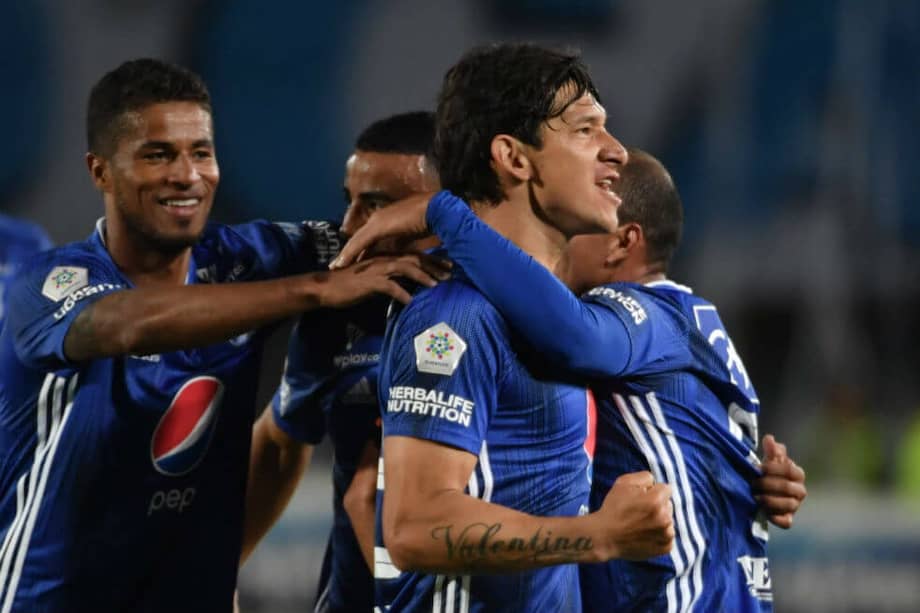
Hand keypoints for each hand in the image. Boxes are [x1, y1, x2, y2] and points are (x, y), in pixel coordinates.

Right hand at [316, 253, 450, 306]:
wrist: (326, 288)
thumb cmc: (349, 286)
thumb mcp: (374, 281)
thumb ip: (390, 280)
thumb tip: (407, 288)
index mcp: (386, 258)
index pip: (414, 256)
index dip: (432, 261)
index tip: (448, 267)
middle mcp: (383, 260)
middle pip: (414, 259)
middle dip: (433, 265)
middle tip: (450, 273)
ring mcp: (376, 269)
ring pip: (405, 268)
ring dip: (422, 276)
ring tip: (435, 285)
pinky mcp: (369, 282)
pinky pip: (389, 287)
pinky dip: (401, 293)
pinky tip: (410, 301)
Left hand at [331, 192, 435, 268]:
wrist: (436, 209)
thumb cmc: (428, 221)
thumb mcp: (412, 237)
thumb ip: (403, 244)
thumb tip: (400, 257)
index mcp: (385, 220)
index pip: (367, 238)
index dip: (359, 250)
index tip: (350, 261)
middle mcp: (377, 220)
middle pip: (357, 239)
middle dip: (347, 253)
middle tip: (336, 266)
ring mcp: (376, 222)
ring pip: (355, 241)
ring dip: (344, 255)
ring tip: (334, 267)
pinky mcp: (378, 227)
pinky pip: (359, 243)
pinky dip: (349, 254)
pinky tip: (341, 264)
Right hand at [594, 471, 674, 560]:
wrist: (605, 537)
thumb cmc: (613, 508)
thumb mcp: (623, 482)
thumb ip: (645, 477)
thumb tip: (655, 484)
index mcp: (656, 500)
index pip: (666, 489)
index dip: (652, 491)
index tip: (640, 498)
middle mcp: (665, 517)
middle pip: (668, 505)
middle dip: (657, 506)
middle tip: (639, 512)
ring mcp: (666, 535)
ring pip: (669, 521)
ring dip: (659, 521)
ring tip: (640, 525)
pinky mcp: (665, 548)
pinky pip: (668, 536)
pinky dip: (659, 535)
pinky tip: (644, 535)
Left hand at [752, 434, 805, 528]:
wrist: (763, 491)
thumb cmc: (768, 473)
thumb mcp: (769, 460)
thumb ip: (771, 450)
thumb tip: (769, 439)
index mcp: (797, 474)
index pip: (789, 470)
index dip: (772, 469)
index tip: (757, 469)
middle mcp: (800, 491)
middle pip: (788, 487)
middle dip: (767, 485)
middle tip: (752, 483)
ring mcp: (795, 506)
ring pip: (788, 505)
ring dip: (769, 500)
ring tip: (754, 497)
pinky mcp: (787, 519)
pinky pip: (786, 522)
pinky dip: (775, 518)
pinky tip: (763, 511)